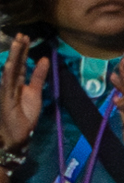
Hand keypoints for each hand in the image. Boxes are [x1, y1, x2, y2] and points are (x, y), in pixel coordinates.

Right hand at [0, 35, 42, 151]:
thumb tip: (44, 59)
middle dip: (18, 49)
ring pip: (10, 70)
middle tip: (22, 34)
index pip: (20, 63)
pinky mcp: (6, 98)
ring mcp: (6, 89)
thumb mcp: (36, 92)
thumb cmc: (24, 114)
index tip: (26, 37)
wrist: (18, 134)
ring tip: (17, 43)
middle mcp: (10, 83)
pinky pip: (7, 84)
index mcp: (17, 82)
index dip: (23, 50)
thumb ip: (39, 76)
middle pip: (14, 62)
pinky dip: (9, 74)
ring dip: (14, 56)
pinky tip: (11, 64)